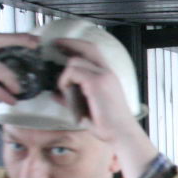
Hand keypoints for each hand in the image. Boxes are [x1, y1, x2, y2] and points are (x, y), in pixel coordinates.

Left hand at [53, 38, 156, 177]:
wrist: (121, 133)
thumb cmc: (108, 125)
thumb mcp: (87, 108)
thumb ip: (72, 98)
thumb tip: (56, 94)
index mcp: (108, 76)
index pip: (93, 51)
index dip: (77, 45)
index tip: (62, 45)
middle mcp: (107, 72)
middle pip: (86, 47)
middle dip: (69, 44)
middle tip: (55, 46)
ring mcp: (102, 76)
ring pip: (75, 62)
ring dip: (65, 74)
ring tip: (64, 89)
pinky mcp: (96, 82)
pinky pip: (72, 72)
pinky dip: (65, 81)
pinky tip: (67, 92)